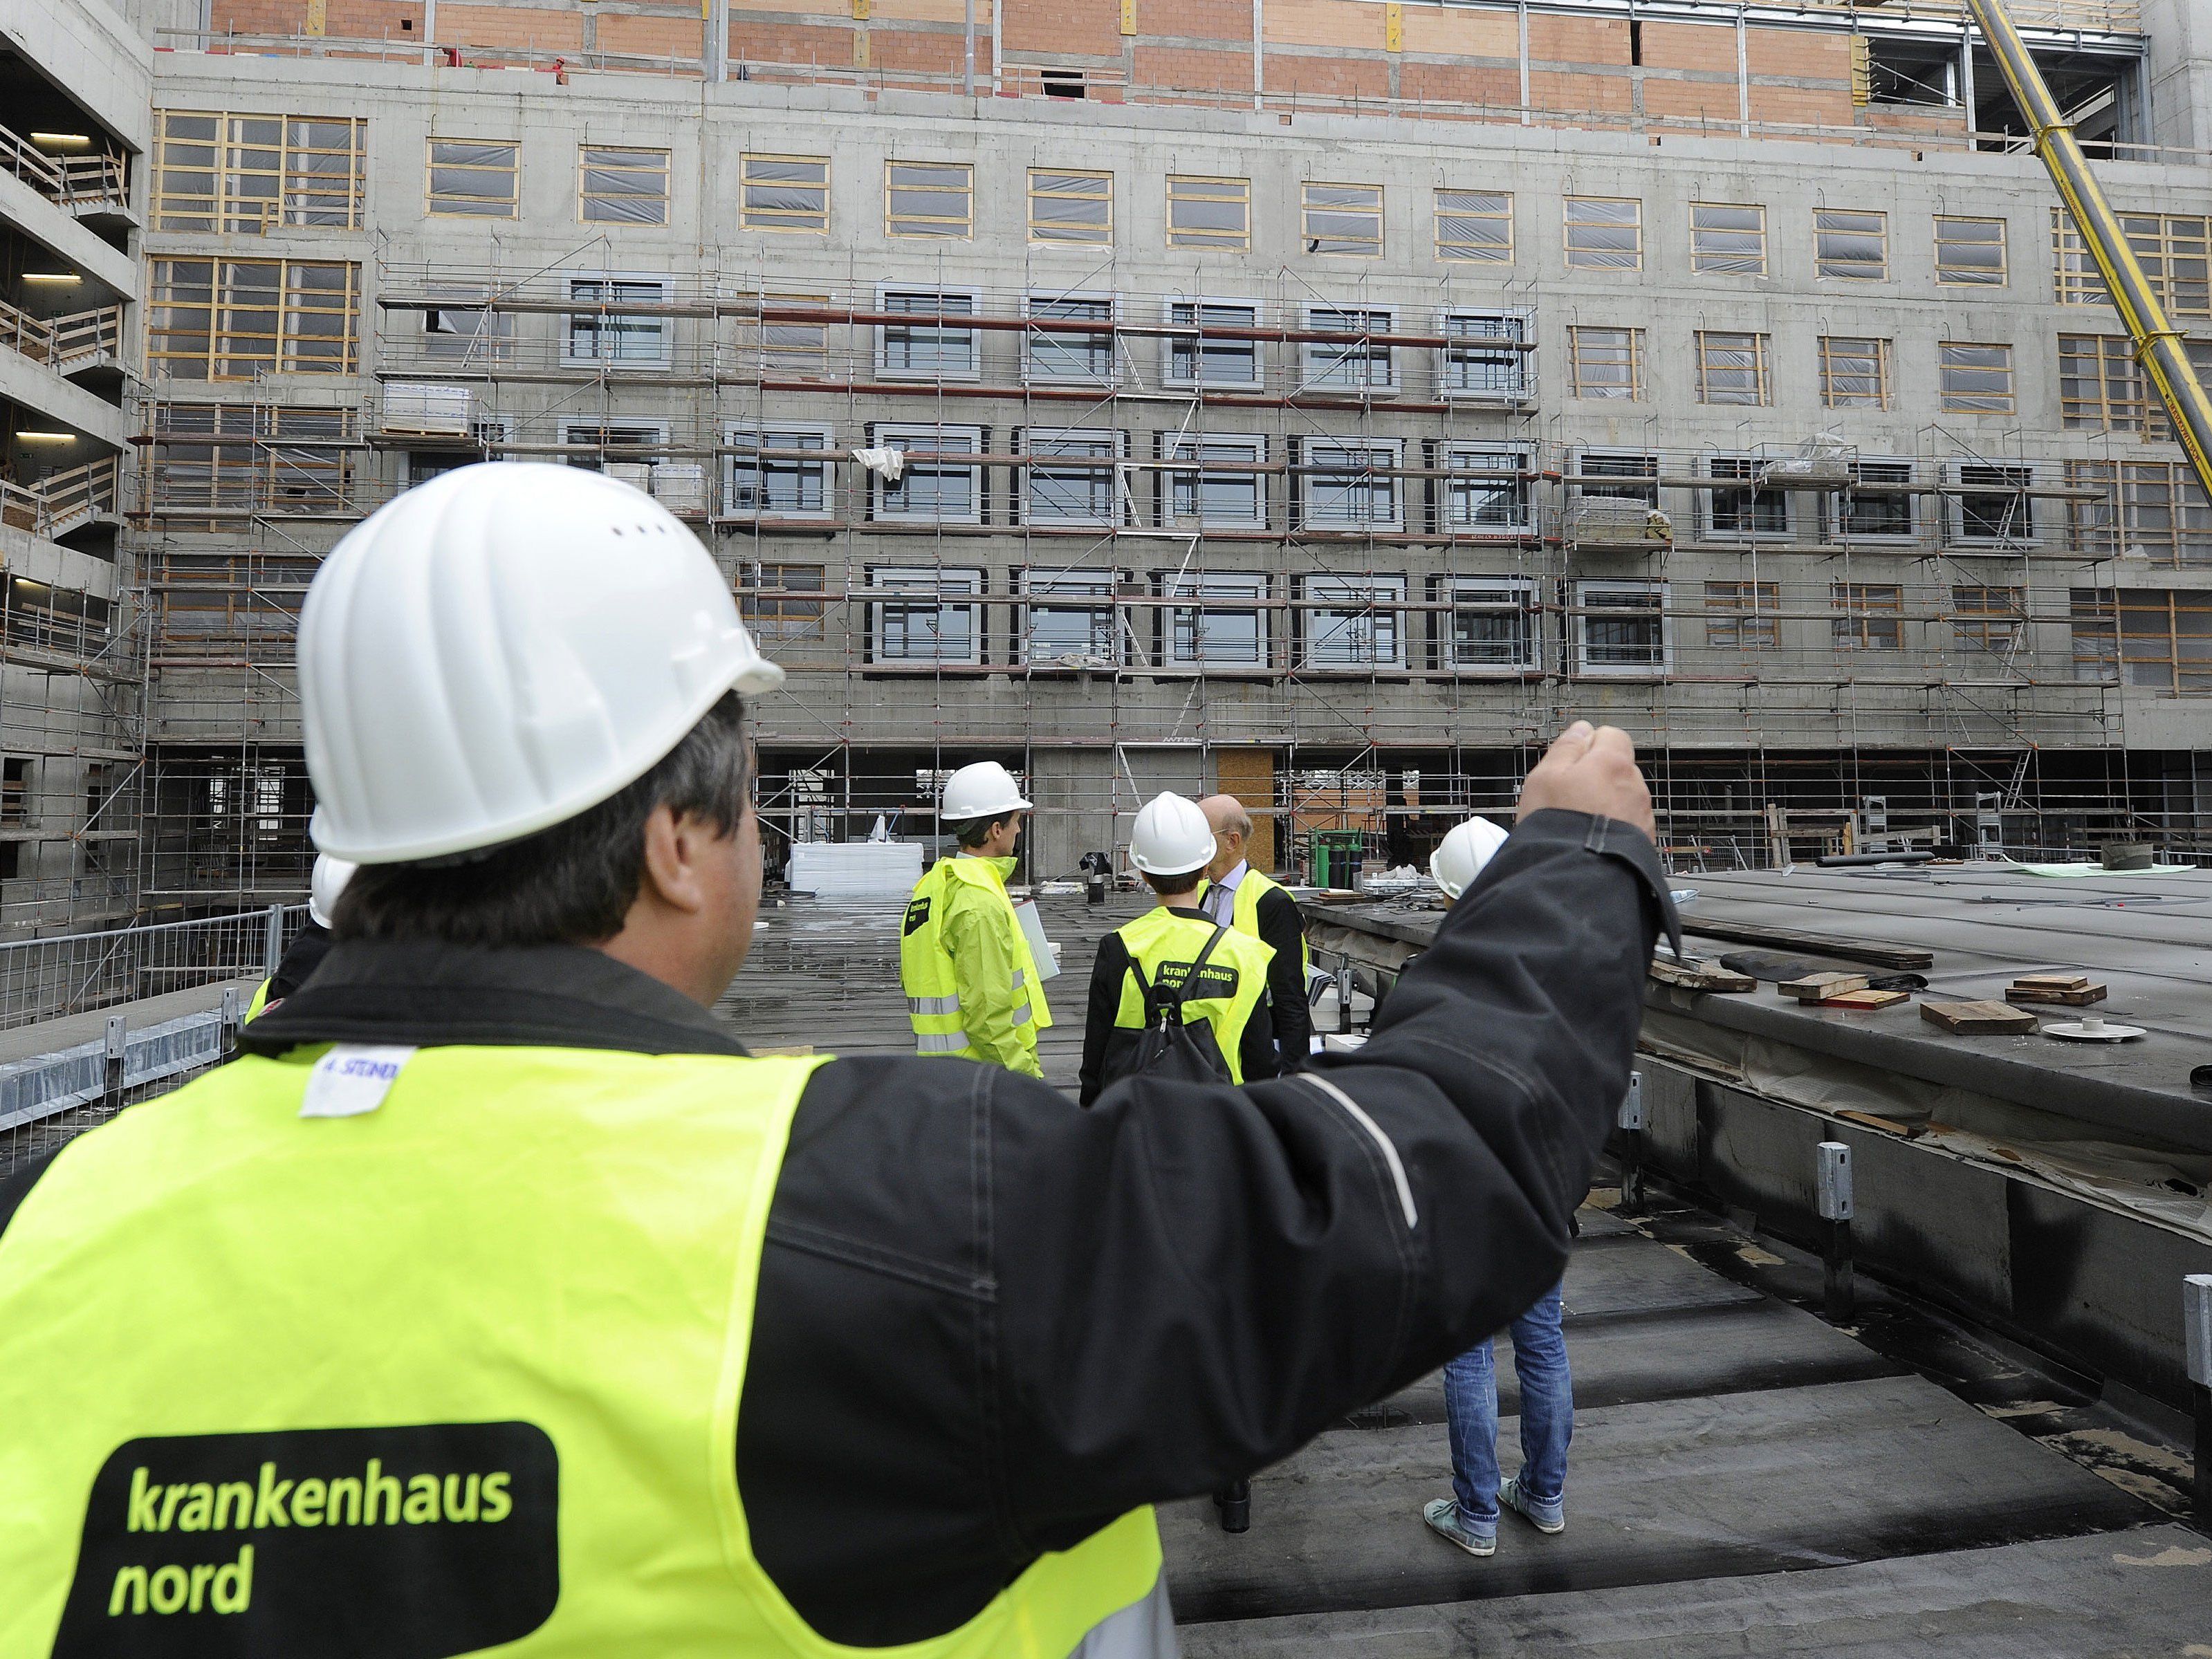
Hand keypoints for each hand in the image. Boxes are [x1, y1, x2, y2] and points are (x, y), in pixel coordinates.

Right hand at [1516, 721, 1654, 839]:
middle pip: (1618, 768)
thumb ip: (1566, 748)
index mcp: (1613, 763)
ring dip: (1607, 803)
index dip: (1589, 745)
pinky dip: (1614, 827)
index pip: (1612, 735)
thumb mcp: (1545, 777)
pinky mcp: (1644, 841)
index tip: (1571, 761)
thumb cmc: (1559, 826)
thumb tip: (1581, 730)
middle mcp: (1635, 786)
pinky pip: (1628, 824)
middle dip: (1598, 776)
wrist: (1578, 876)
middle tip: (1569, 795)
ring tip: (1580, 822)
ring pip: (1624, 798)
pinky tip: (1592, 839)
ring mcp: (1642, 815)